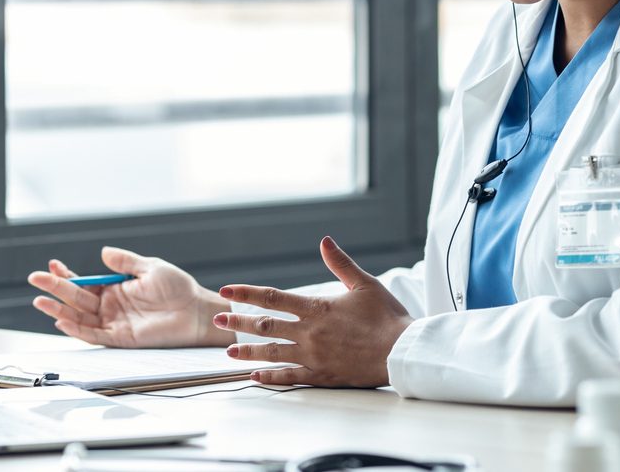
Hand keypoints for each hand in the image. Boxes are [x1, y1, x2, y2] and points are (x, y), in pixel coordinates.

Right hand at [28, 247, 233, 347]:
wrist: (195, 311)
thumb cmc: (177, 288)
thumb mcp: (150, 268)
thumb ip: (125, 262)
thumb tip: (103, 252)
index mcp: (115, 288)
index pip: (85, 282)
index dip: (67, 275)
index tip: (52, 265)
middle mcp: (110, 306)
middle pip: (77, 298)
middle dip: (56, 288)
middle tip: (35, 279)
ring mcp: (114, 322)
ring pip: (80, 317)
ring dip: (59, 310)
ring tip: (40, 300)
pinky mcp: (121, 338)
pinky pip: (94, 335)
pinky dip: (77, 329)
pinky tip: (61, 320)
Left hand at [212, 236, 413, 386]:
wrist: (402, 351)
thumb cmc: (387, 317)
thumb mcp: (365, 283)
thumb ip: (340, 263)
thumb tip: (324, 241)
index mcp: (318, 308)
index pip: (274, 298)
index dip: (247, 293)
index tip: (227, 290)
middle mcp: (310, 333)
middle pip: (266, 326)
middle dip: (239, 322)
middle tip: (218, 319)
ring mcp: (314, 356)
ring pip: (272, 353)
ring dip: (248, 352)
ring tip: (228, 352)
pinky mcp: (322, 375)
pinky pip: (290, 377)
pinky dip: (270, 377)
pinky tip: (255, 377)